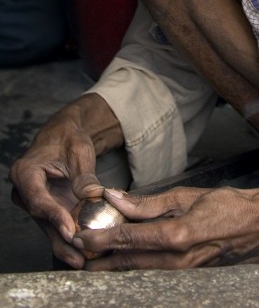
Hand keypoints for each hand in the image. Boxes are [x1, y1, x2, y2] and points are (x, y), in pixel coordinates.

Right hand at [9, 94, 122, 268]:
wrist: (64, 137)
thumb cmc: (69, 139)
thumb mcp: (79, 151)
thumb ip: (83, 175)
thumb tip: (93, 196)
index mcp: (25, 173)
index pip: (38, 199)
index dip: (54, 216)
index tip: (70, 230)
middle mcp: (24, 191)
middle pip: (41, 219)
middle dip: (60, 240)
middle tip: (79, 256)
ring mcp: (34, 203)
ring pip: (48, 228)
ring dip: (65, 246)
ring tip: (83, 261)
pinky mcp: (46, 211)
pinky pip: (56, 227)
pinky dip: (69, 239)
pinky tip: (84, 253)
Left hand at [73, 176, 258, 269]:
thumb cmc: (232, 207)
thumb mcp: (189, 195)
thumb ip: (150, 202)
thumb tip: (117, 199)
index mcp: (177, 236)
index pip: (128, 240)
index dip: (101, 239)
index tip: (82, 234)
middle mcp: (177, 262)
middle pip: (127, 266)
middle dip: (101, 260)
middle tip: (82, 251)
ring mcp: (184, 276)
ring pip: (139, 275)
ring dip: (117, 267)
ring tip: (99, 257)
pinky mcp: (189, 280)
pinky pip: (156, 277)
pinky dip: (138, 269)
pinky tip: (129, 261)